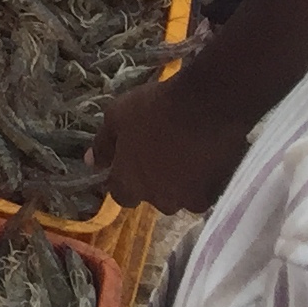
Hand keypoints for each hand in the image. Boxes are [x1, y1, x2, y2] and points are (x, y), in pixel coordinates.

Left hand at [91, 66, 258, 211]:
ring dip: (180, 181)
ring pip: (181, 195)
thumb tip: (91, 161)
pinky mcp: (217, 194)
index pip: (121, 195)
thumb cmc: (154, 109)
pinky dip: (204, 179)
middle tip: (160, 151)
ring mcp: (190, 200)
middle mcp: (160, 200)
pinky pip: (206, 191)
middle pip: (153, 196)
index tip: (128, 162)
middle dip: (154, 180)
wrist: (206, 106)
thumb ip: (103, 144)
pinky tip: (206, 156)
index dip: (123, 179)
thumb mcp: (117, 116)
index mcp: (131, 184)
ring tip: (186, 152)